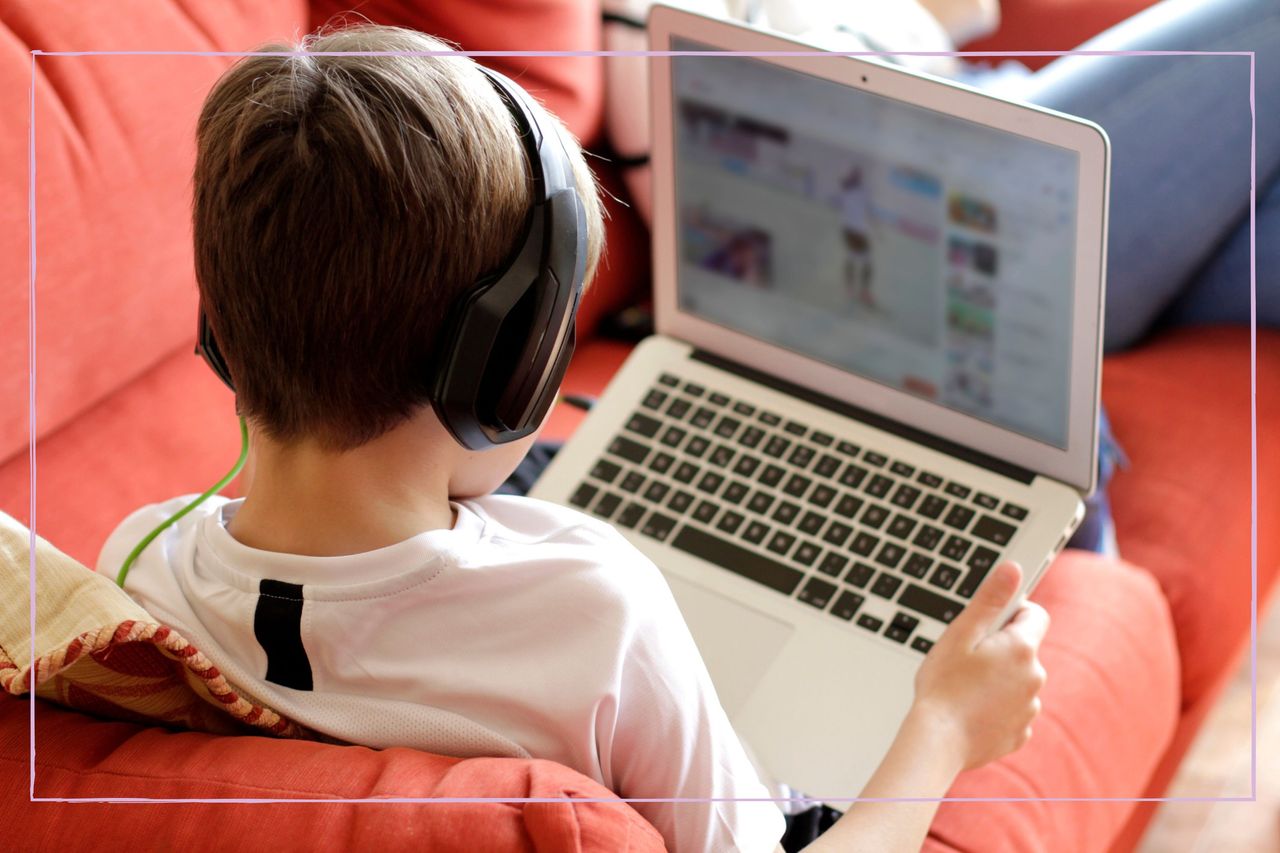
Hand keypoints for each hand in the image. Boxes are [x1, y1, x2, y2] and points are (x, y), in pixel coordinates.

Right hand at [910, 561, 1048, 771]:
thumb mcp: (961, 634)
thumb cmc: (943, 686)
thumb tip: (1013, 568)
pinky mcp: (1020, 733)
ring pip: (1018, 681)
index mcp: (1021, 648)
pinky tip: (971, 710)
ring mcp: (1030, 707)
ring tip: (965, 687)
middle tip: (965, 658)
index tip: (987, 623)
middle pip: (1023, 649)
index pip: (1034, 614)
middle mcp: (1035, 676)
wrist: (937, 742)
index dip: (1012, 612)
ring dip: (998, 679)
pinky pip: (1013, 710)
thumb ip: (990, 600)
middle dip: (999, 648)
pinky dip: (997, 707)